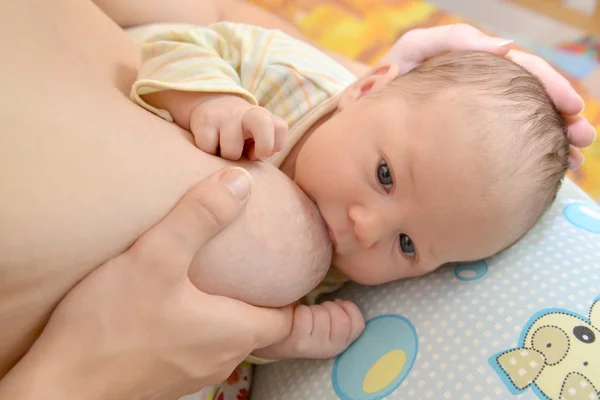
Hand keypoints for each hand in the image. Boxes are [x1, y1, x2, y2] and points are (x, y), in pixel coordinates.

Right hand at [0, 167, 292, 399]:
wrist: (57, 387)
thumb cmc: (108, 327)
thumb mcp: (155, 259)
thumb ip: (199, 217)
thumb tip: (240, 182)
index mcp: (231, 330)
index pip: (292, 324)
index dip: (317, 311)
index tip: (344, 308)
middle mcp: (219, 357)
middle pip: (267, 333)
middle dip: (286, 313)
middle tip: (301, 297)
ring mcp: (192, 371)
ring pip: (234, 340)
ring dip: (246, 317)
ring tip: (245, 293)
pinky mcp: (165, 374)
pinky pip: (204, 348)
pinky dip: (213, 327)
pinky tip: (192, 311)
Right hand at [190, 95, 288, 160]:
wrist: (214, 110)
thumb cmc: (242, 136)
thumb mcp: (258, 140)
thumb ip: (265, 151)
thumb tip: (253, 162)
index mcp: (262, 117)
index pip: (280, 127)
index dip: (275, 146)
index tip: (262, 152)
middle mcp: (245, 113)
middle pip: (262, 122)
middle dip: (262, 145)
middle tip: (249, 154)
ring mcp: (224, 116)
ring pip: (231, 149)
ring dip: (229, 157)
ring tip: (227, 152)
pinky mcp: (203, 123)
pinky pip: (208, 146)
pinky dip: (209, 152)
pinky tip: (212, 147)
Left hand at [252, 300, 364, 359]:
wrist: (277, 337)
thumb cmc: (306, 323)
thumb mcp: (328, 323)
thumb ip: (340, 314)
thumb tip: (342, 301)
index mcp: (341, 343)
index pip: (358, 325)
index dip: (349, 308)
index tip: (338, 302)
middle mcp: (332, 349)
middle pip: (341, 319)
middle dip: (329, 306)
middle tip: (318, 308)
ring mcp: (315, 347)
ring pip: (323, 315)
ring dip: (313, 308)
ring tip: (306, 314)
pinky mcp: (299, 343)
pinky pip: (305, 316)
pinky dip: (299, 311)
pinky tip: (295, 317)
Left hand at [380, 23, 595, 168]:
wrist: (361, 116)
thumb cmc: (383, 82)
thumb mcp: (412, 53)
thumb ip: (451, 41)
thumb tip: (504, 47)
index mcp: (472, 67)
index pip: (522, 70)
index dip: (550, 85)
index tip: (572, 107)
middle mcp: (479, 90)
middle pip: (530, 99)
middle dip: (561, 117)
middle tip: (584, 138)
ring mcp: (473, 116)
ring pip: (521, 124)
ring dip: (552, 140)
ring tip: (575, 159)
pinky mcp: (467, 138)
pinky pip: (501, 144)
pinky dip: (525, 155)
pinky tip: (545, 171)